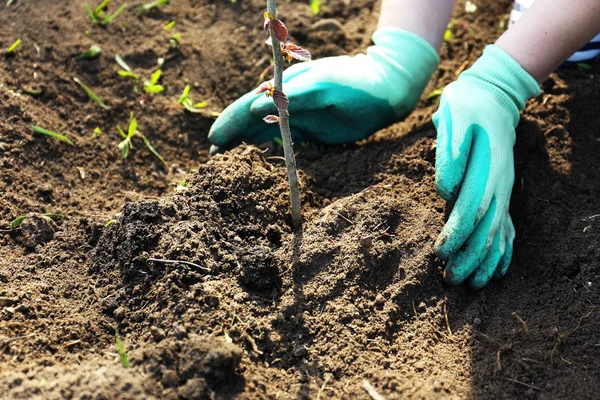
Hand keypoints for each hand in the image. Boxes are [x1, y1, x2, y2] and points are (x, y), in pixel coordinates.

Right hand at [208, 27, 438, 153]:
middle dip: (230, 140)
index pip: (247, 107)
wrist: (382, 92)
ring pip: (261, 135)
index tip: (213, 141)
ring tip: (226, 167)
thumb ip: (291, 98)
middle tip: (213, 162)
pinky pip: (279, 145)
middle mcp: (283, 105)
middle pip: (248, 124)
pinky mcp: (306, 133)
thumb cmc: (352, 84)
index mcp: (282, 91)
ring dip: (244, 149)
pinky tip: (255, 165)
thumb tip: (254, 109)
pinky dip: (264, 154)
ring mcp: (294, 119)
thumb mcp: (322, 86)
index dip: (229, 123)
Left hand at [433, 45, 539, 288]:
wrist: (492, 97)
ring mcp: (504, 190)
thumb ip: (452, 152)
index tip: (439, 252)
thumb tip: (447, 189)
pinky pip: (507, 226)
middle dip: (468, 256)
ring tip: (471, 284)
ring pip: (498, 232)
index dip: (456, 233)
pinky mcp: (502, 193)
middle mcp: (500, 183)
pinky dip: (503, 251)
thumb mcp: (456, 117)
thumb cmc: (467, 107)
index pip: (473, 208)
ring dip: (484, 260)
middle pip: (487, 227)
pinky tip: (497, 272)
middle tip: (450, 279)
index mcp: (488, 167)